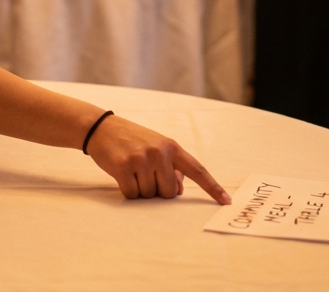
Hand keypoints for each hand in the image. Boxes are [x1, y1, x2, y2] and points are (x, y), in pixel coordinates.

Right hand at [86, 114, 230, 203]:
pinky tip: (122, 175)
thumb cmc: (132, 141)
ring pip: (150, 195)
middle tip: (144, 174)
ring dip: (140, 190)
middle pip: (169, 192)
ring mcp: (142, 159)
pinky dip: (127, 190)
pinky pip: (133, 194)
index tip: (226, 201)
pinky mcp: (124, 167)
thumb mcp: (156, 148)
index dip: (213, 187)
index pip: (197, 170)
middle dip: (157, 190)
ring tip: (132, 171)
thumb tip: (179, 191)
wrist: (102, 128)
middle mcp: (160, 152)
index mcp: (172, 147)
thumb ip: (171, 168)